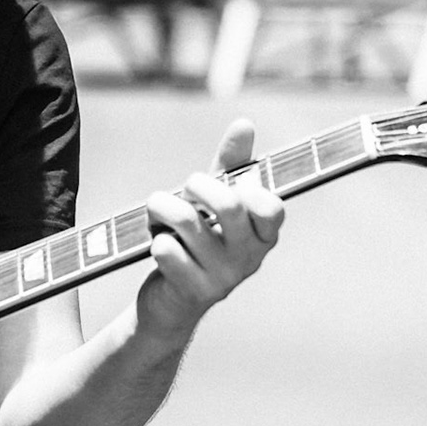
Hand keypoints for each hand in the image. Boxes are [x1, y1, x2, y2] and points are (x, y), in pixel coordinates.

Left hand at [136, 118, 284, 345]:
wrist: (170, 302)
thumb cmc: (198, 242)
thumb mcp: (215, 203)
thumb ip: (231, 165)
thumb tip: (245, 124)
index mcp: (263, 235)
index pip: (271, 207)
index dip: (245, 189)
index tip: (227, 186)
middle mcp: (250, 258)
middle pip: (229, 205)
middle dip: (197, 185)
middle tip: (185, 188)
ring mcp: (224, 277)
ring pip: (188, 222)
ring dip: (163, 208)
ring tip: (157, 211)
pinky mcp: (194, 291)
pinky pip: (166, 249)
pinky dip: (155, 239)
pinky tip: (157, 246)